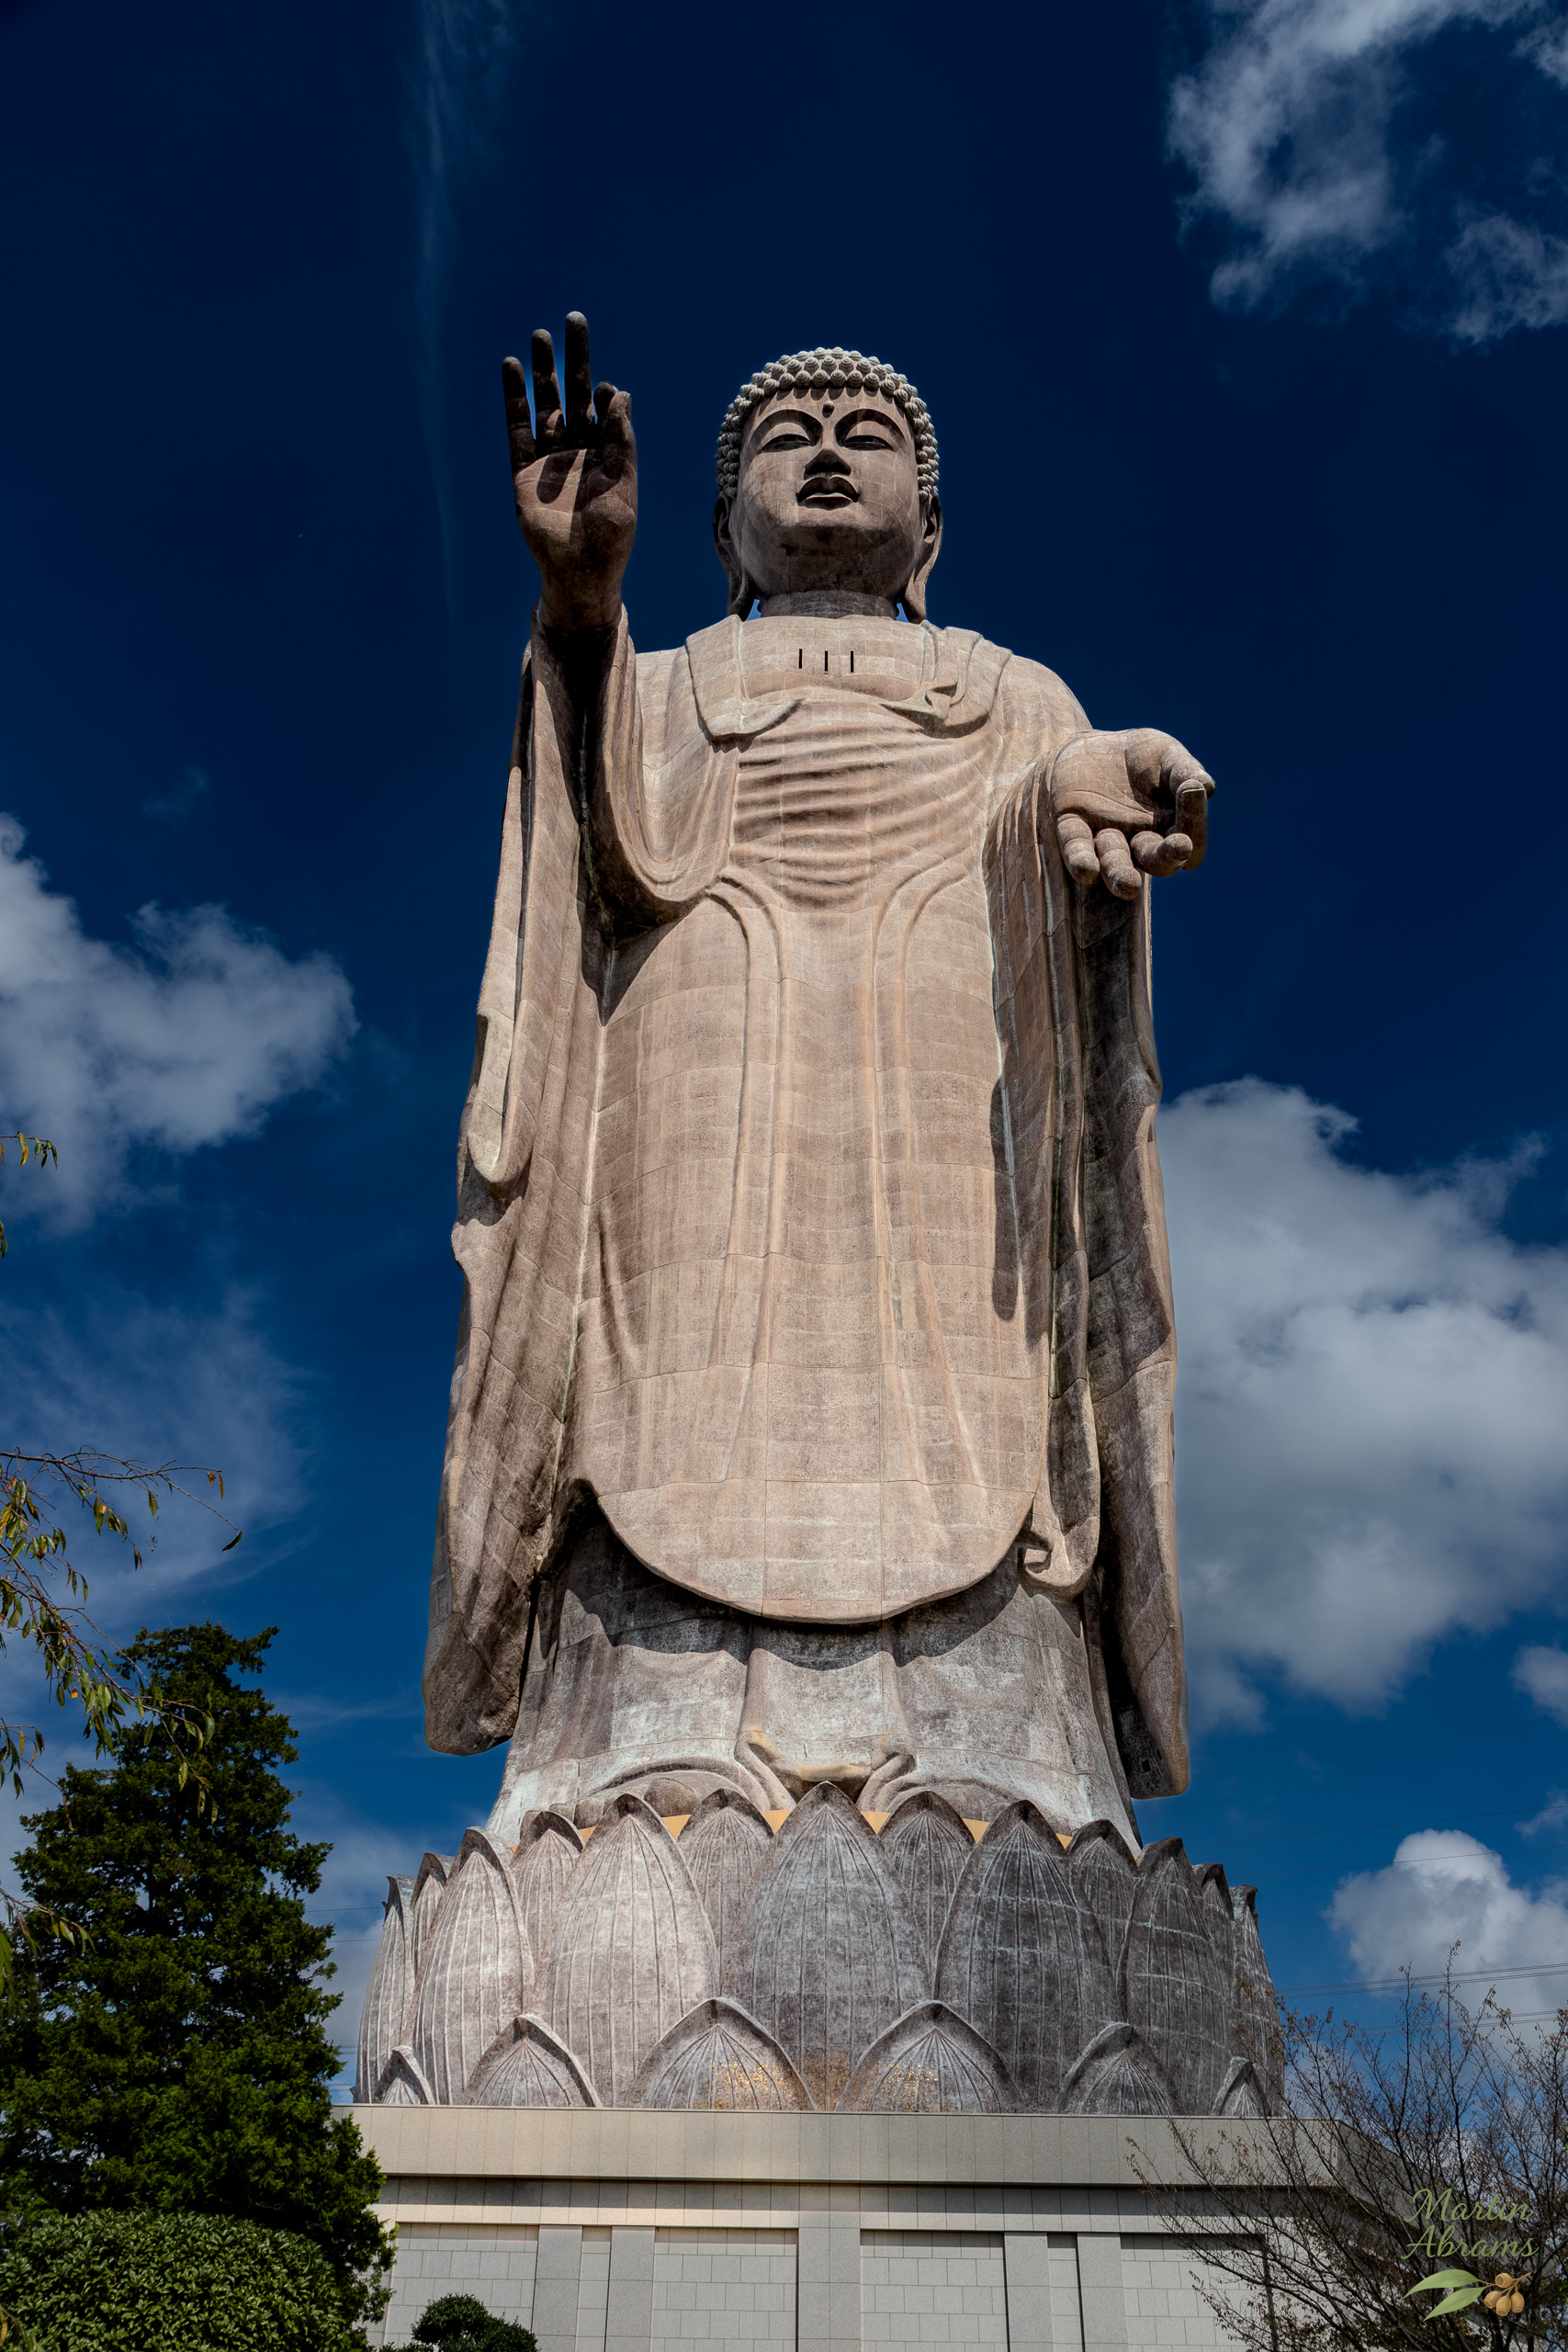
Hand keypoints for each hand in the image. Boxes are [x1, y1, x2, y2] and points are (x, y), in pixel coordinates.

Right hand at [503, 312, 636, 631]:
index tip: (605, 389)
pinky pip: (517, 426)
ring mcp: (549, 457)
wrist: (579, 573)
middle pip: (574, 394)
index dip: (605, 395)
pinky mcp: (523, 469)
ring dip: (542, 371)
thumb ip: (621, 442)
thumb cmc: (611, 538)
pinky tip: (510, 368)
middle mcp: (578, 450)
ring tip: (539, 336)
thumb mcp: (623, 487)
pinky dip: (514, 398)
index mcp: (607, 454)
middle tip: (573, 319)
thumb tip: (620, 394)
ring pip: (545, 403)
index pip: (605, 411)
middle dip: (574, 359)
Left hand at [1050, 728, 1213, 898]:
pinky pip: (1076, 847)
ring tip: (1128, 885)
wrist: (1091, 748)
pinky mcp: (1072, 825)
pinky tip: (1087, 871)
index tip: (1194, 791)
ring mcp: (1105, 837)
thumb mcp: (1167, 756)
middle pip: (1156, 861)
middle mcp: (1138, 841)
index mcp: (1169, 828)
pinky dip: (1081, 859)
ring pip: (1115, 862)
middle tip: (1180, 848)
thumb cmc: (1140, 757)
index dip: (1194, 822)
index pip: (1188, 839)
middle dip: (1167, 856)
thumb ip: (1185, 771)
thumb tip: (1206, 788)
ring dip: (1120, 873)